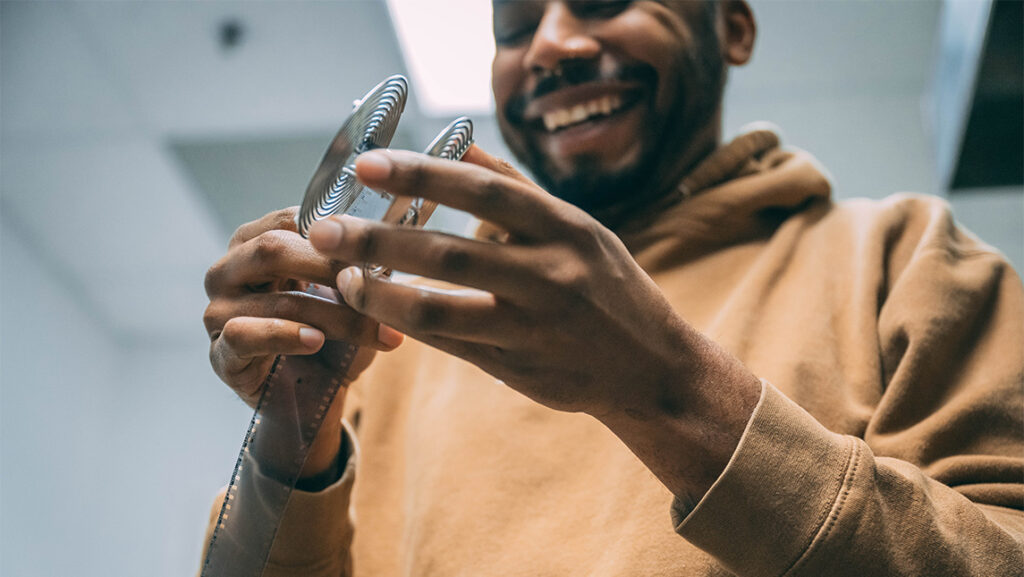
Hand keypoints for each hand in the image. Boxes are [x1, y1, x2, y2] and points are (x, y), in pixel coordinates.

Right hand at [203, 207, 403, 478]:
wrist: (316, 398)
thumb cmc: (334, 335)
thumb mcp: (352, 295)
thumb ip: (361, 265)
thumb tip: (395, 239)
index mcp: (254, 243)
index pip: (288, 218)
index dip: (333, 231)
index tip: (377, 245)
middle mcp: (227, 271)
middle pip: (274, 250)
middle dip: (332, 267)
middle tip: (377, 282)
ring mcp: (217, 312)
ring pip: (275, 299)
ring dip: (332, 314)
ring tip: (372, 326)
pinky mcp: (220, 354)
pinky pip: (244, 336)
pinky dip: (285, 336)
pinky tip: (316, 341)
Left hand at [309, 146, 760, 498]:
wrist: (652, 369)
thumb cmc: (608, 286)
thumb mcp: (579, 228)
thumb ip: (517, 188)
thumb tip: (458, 141)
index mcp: (567, 228)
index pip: (485, 191)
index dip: (423, 174)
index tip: (367, 164)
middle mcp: (553, 275)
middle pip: (452, 252)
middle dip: (380, 238)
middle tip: (325, 228)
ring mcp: (535, 327)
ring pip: (443, 310)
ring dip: (382, 293)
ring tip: (341, 277)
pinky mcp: (519, 368)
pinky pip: (451, 345)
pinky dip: (409, 325)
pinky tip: (376, 310)